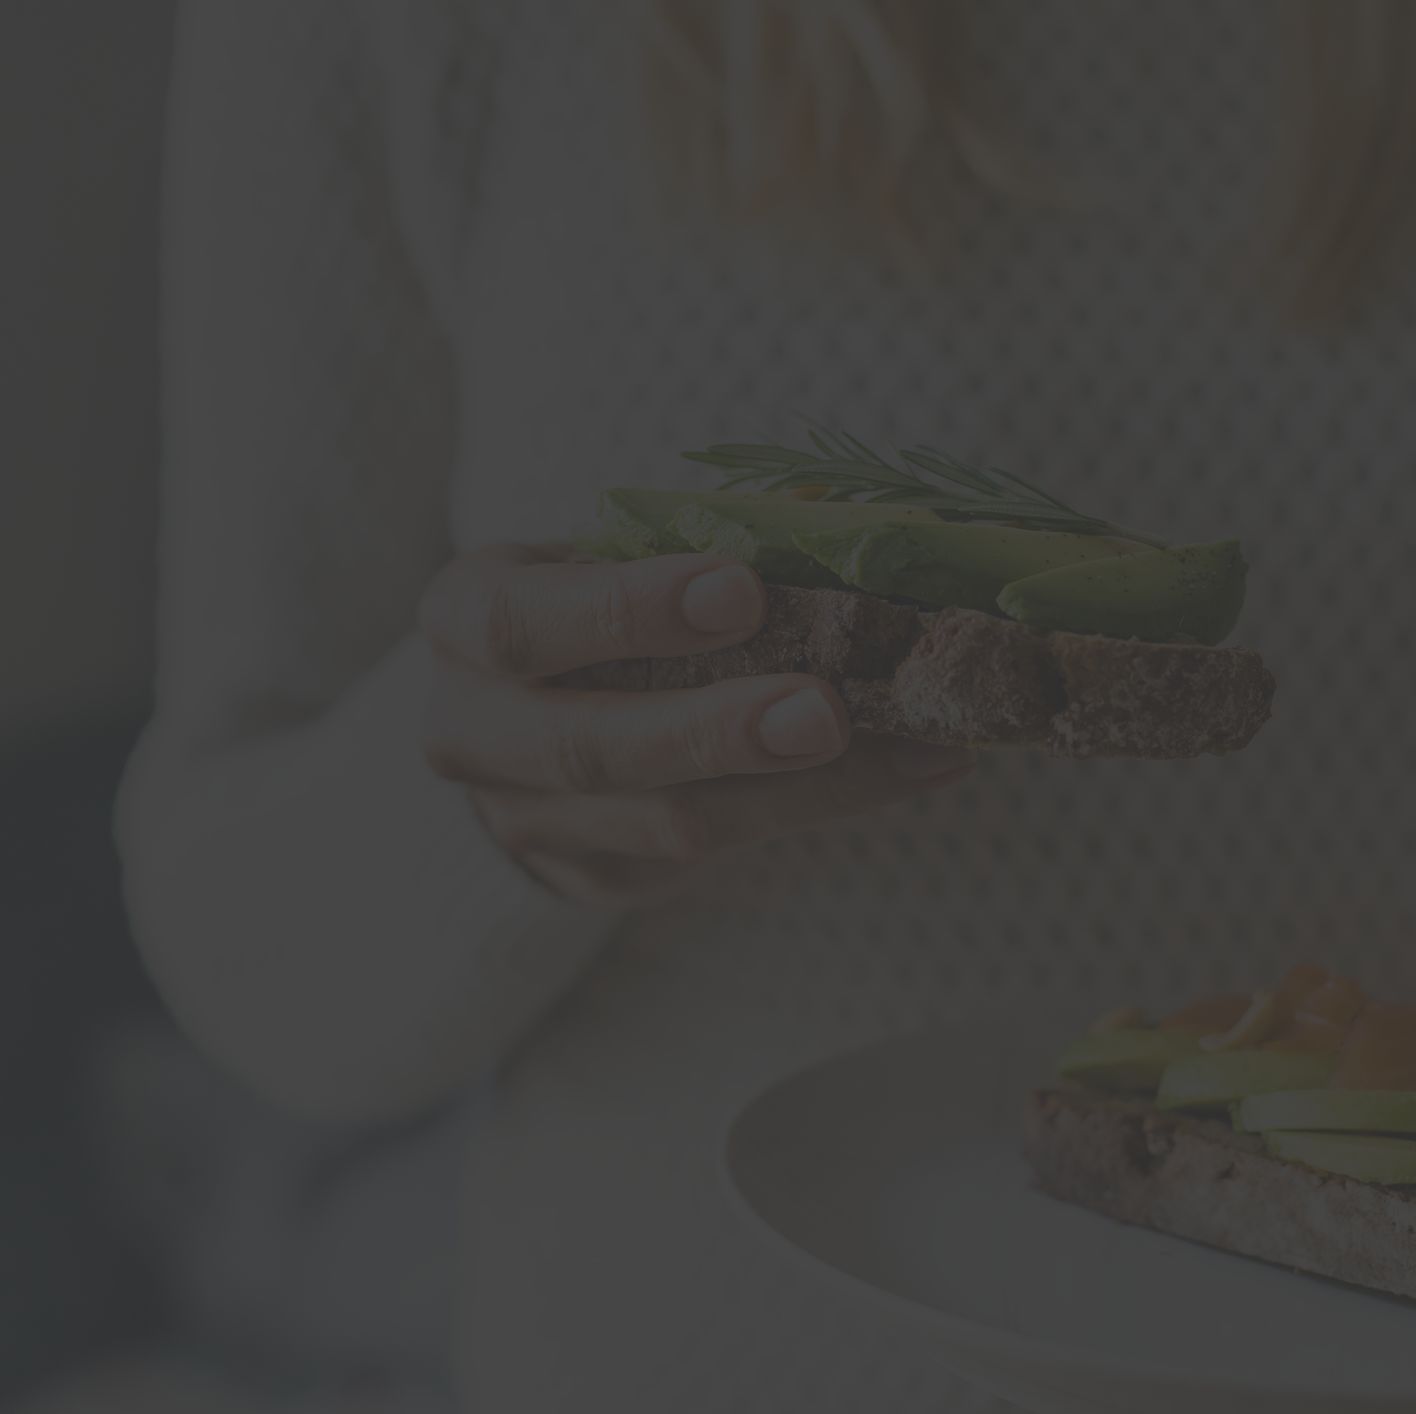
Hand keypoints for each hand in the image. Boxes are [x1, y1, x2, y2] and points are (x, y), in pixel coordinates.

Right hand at [417, 544, 972, 905]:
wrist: (524, 718)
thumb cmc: (592, 609)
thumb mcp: (613, 555)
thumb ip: (698, 544)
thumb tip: (833, 523)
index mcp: (466, 619)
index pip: (517, 622)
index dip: (626, 611)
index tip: (741, 590)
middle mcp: (473, 729)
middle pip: (588, 747)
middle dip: (716, 731)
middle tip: (826, 709)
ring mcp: (527, 820)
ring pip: (668, 823)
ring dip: (801, 788)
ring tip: (913, 746)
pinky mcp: (593, 877)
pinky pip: (714, 859)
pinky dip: (820, 808)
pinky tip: (909, 768)